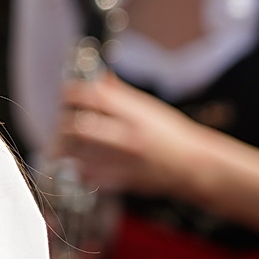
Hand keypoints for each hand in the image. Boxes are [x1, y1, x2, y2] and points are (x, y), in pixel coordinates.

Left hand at [56, 71, 209, 197]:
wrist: (196, 166)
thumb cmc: (173, 135)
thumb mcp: (149, 107)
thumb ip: (121, 94)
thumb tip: (100, 77)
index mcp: (135, 113)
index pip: (94, 96)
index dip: (72, 93)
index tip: (67, 95)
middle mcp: (128, 135)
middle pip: (79, 125)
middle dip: (64, 122)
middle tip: (63, 121)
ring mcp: (125, 160)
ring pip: (79, 152)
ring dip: (65, 146)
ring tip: (64, 142)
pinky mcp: (123, 180)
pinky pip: (88, 175)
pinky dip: (78, 168)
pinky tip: (79, 163)